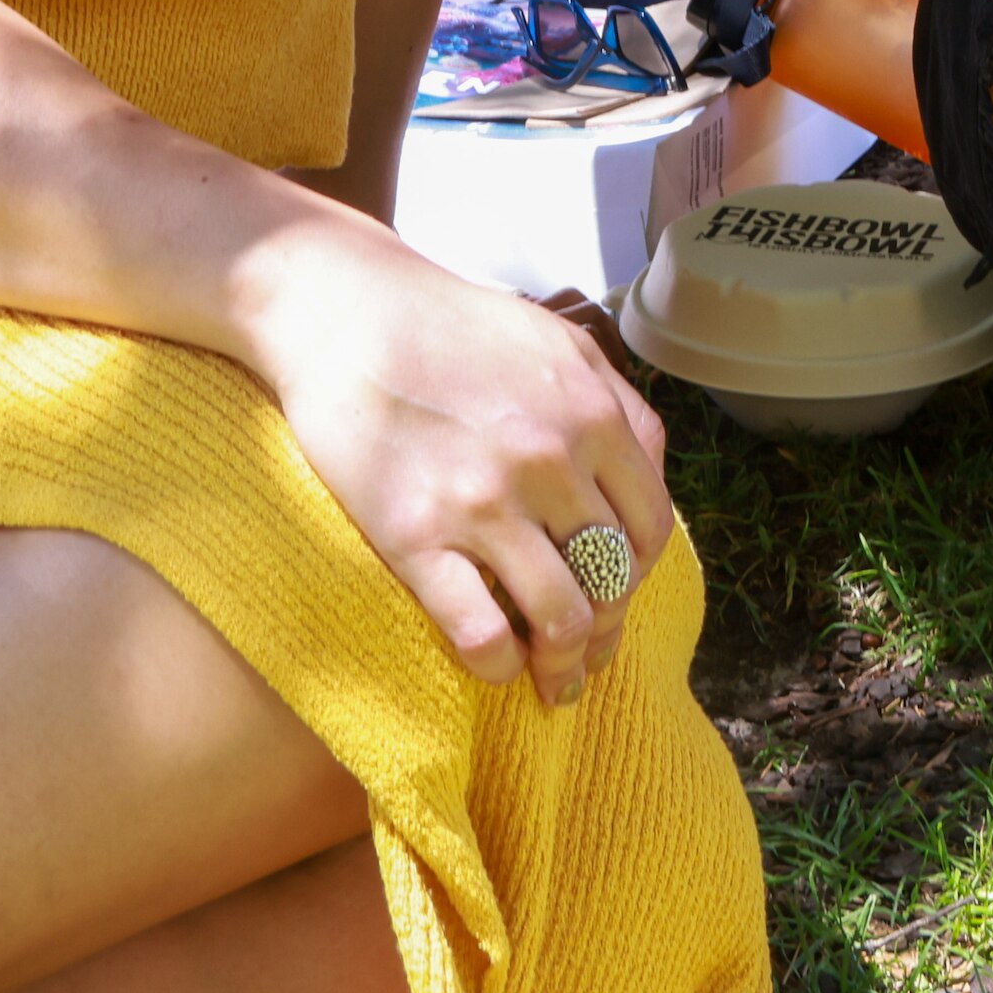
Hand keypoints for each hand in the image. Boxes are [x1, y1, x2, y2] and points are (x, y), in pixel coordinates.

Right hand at [240, 221, 676, 706]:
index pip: (649, 528)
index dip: (640, 578)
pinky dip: (498, 664)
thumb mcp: (557, 341)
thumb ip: (615, 404)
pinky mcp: (414, 536)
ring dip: (562, 666)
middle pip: (610, 580)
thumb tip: (648, 476)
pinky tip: (494, 665)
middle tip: (588, 658)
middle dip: (605, 633)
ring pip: (558, 617)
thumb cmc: (450, 324)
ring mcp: (483, 504)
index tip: (618, 598)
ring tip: (553, 683)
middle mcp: (549, 463)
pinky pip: (479, 632)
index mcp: (591, 416)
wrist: (343, 310)